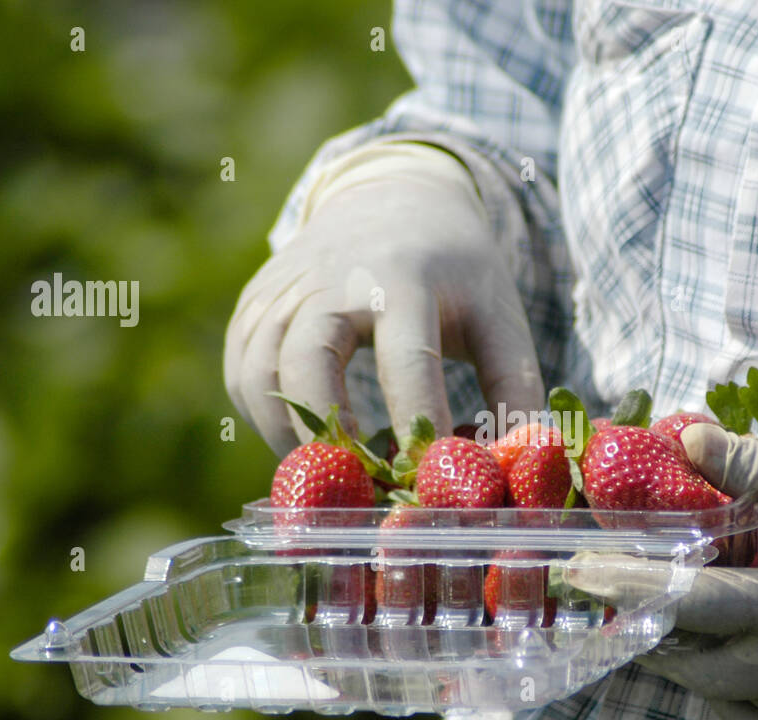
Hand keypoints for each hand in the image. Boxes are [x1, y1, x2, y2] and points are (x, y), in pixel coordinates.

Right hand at [223, 148, 543, 452]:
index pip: (405, 361)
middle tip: (358, 485)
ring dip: (287, 432)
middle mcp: (334, 277)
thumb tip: (516, 461)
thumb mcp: (499, 314)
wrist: (396, 197)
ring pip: (259, 369)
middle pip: (307, 361)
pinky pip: (242, 367)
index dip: (414, 425)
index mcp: (403, 279)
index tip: (425, 478)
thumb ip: (515, 385)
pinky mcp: (256, 301)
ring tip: (330, 472)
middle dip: (328, 433)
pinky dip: (263, 414)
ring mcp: (285, 287)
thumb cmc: (455, 271)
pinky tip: (300, 439)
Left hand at [565, 425, 757, 719]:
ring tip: (658, 632)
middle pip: (700, 664)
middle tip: (614, 602)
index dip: (630, 587)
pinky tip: (722, 676)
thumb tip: (687, 436)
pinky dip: (733, 707)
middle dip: (648, 632)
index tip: (582, 573)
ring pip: (727, 704)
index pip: (695, 602)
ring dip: (687, 670)